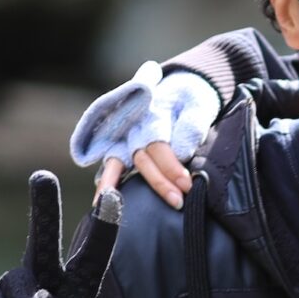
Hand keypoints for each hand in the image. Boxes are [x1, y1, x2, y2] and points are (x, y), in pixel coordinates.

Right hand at [0, 170, 120, 297]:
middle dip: (42, 208)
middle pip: (41, 241)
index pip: (90, 258)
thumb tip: (39, 297)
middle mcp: (42, 287)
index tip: (113, 194)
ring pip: (19, 288)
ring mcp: (9, 297)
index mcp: (76, 295)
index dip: (102, 228)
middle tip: (42, 176)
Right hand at [69, 61, 213, 210]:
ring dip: (116, 187)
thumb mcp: (199, 104)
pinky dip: (105, 183)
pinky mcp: (119, 145)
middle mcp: (133, 124)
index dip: (171, 167)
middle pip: (141, 157)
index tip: (187, 185)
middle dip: (158, 182)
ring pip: (117, 162)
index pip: (159, 144)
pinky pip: (110, 165)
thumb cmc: (190, 100)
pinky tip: (100, 203)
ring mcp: (123, 135)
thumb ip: (192, 124)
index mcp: (153, 112)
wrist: (178, 88)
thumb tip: (183, 152)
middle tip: (177, 202)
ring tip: (112, 209)